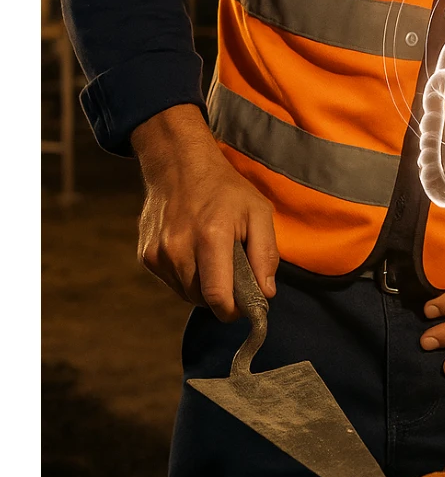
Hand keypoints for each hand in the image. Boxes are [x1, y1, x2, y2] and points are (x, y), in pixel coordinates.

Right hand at [133, 103, 277, 321]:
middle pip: (202, 299)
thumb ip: (266, 254)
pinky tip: (195, 253)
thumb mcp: (258, 212)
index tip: (245, 306)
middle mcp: (178, 249)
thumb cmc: (225, 189)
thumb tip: (266, 294)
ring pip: (186, 294)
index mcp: (210, 237)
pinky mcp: (146, 255)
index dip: (234, 310)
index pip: (218, 297)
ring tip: (214, 259)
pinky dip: (187, 277)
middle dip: (221, 297)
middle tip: (234, 275)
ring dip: (203, 287)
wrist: (179, 165)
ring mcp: (158, 253)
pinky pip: (172, 282)